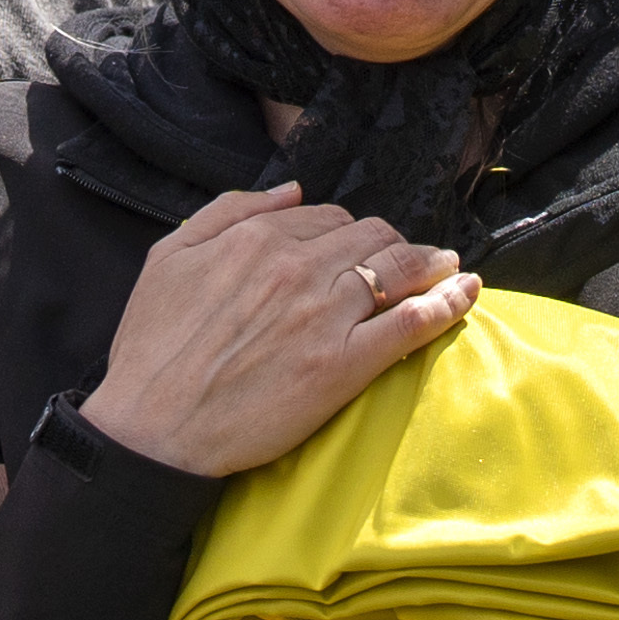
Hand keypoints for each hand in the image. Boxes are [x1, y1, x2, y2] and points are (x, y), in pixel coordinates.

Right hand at [80, 184, 479, 479]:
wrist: (153, 427)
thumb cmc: (152, 350)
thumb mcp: (169, 256)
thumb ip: (229, 211)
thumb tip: (291, 192)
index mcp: (258, 239)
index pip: (328, 218)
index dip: (348, 232)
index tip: (358, 248)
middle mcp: (298, 268)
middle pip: (372, 237)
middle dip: (394, 242)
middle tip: (409, 259)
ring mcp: (326, 316)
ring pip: (399, 269)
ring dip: (431, 262)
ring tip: (449, 266)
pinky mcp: (345, 365)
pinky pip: (413, 321)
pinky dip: (447, 302)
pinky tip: (466, 291)